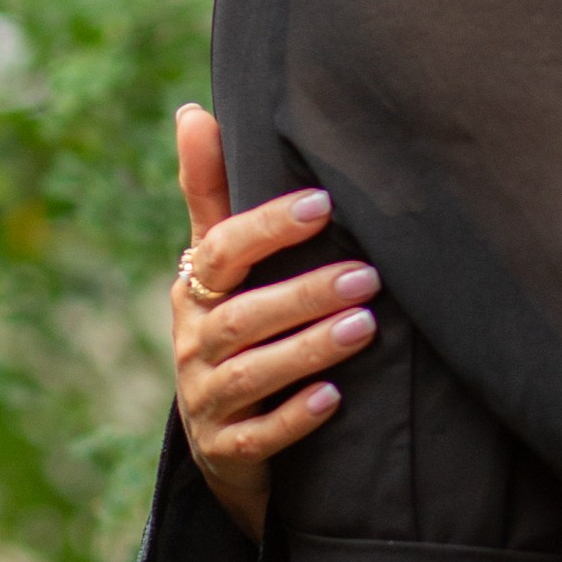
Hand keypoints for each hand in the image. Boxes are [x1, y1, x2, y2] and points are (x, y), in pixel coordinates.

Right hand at [170, 104, 378, 540]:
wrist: (225, 440)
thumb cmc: (232, 328)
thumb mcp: (218, 266)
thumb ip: (212, 193)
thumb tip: (193, 110)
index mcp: (194, 291)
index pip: (220, 252)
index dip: (265, 228)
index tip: (322, 203)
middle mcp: (192, 344)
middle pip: (242, 317)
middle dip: (303, 294)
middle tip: (369, 275)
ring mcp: (206, 401)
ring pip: (251, 375)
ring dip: (308, 349)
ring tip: (366, 327)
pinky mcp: (227, 451)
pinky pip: (257, 438)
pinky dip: (294, 418)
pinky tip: (335, 400)